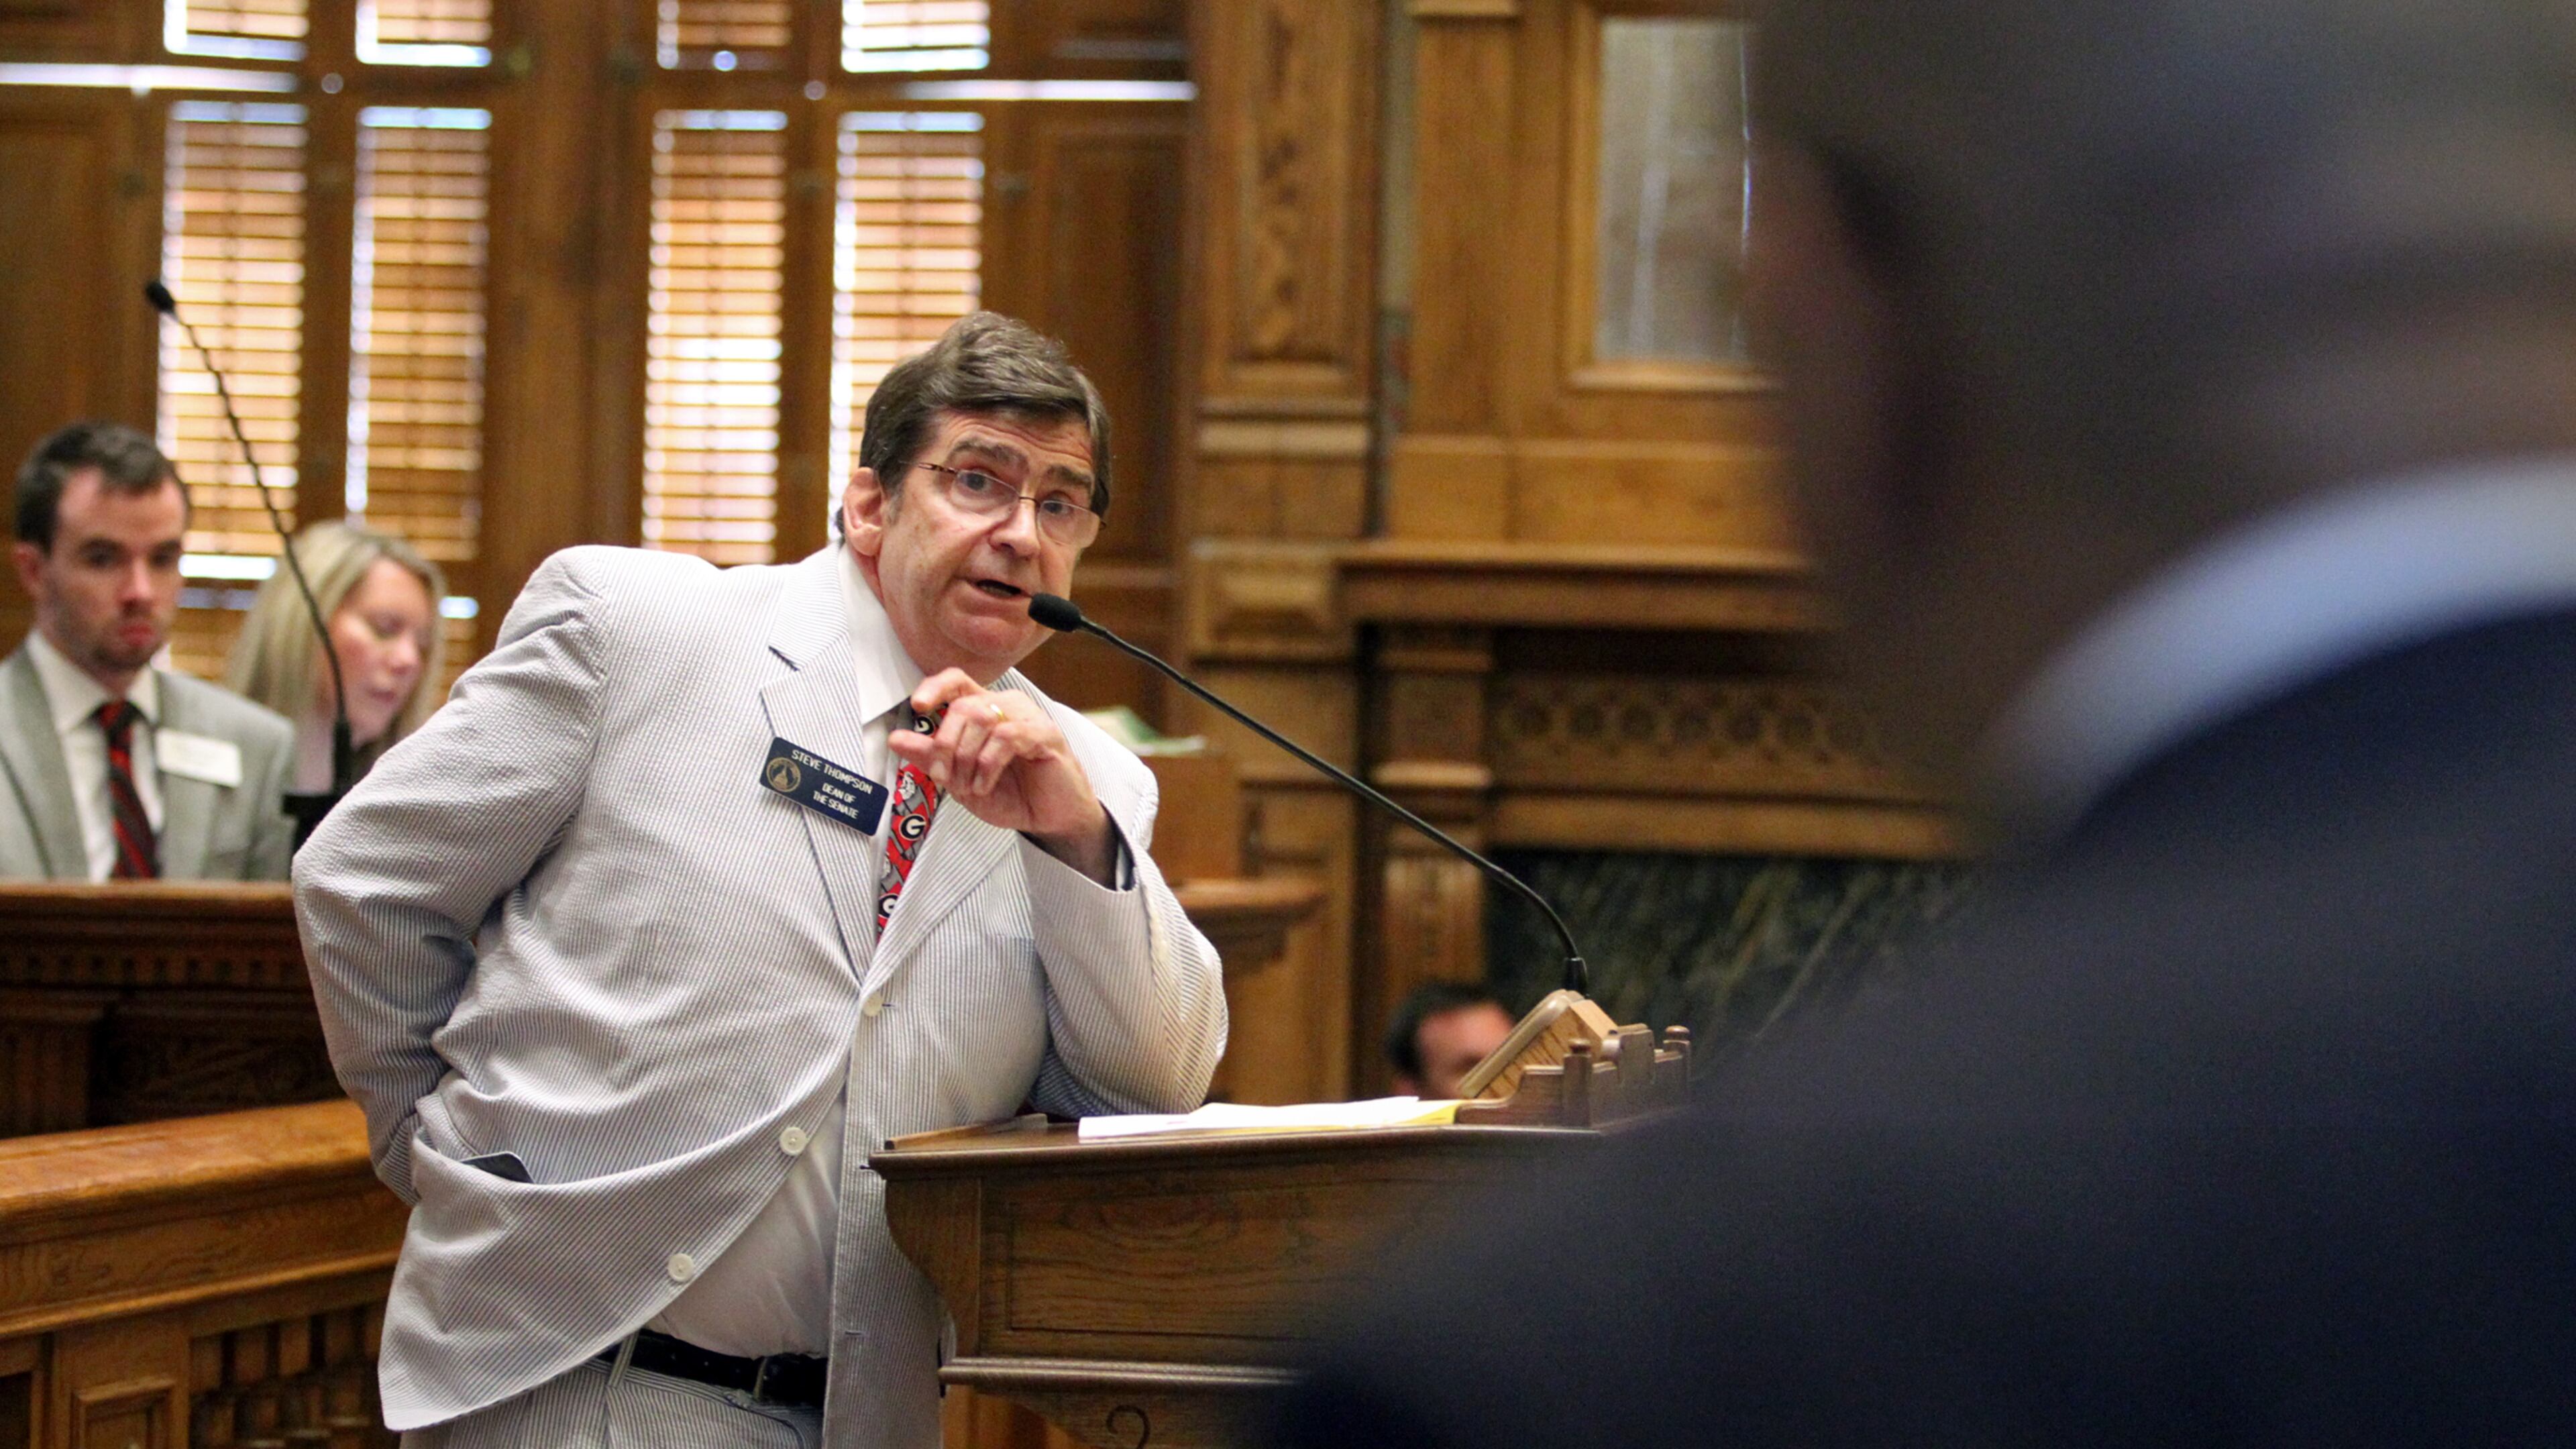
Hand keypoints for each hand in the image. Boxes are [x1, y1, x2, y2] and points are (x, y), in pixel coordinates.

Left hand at [889, 670, 1118, 882]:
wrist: (1049, 819)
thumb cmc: (1013, 794)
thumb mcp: (960, 779)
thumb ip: (931, 758)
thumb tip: (897, 740)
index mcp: (984, 711)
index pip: (956, 682)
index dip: (934, 687)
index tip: (918, 707)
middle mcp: (1005, 707)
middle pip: (962, 706)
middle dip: (945, 745)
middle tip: (944, 776)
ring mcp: (1027, 718)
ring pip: (982, 718)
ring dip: (966, 758)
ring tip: (970, 785)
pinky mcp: (1046, 734)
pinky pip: (1007, 736)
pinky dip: (988, 764)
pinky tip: (985, 783)